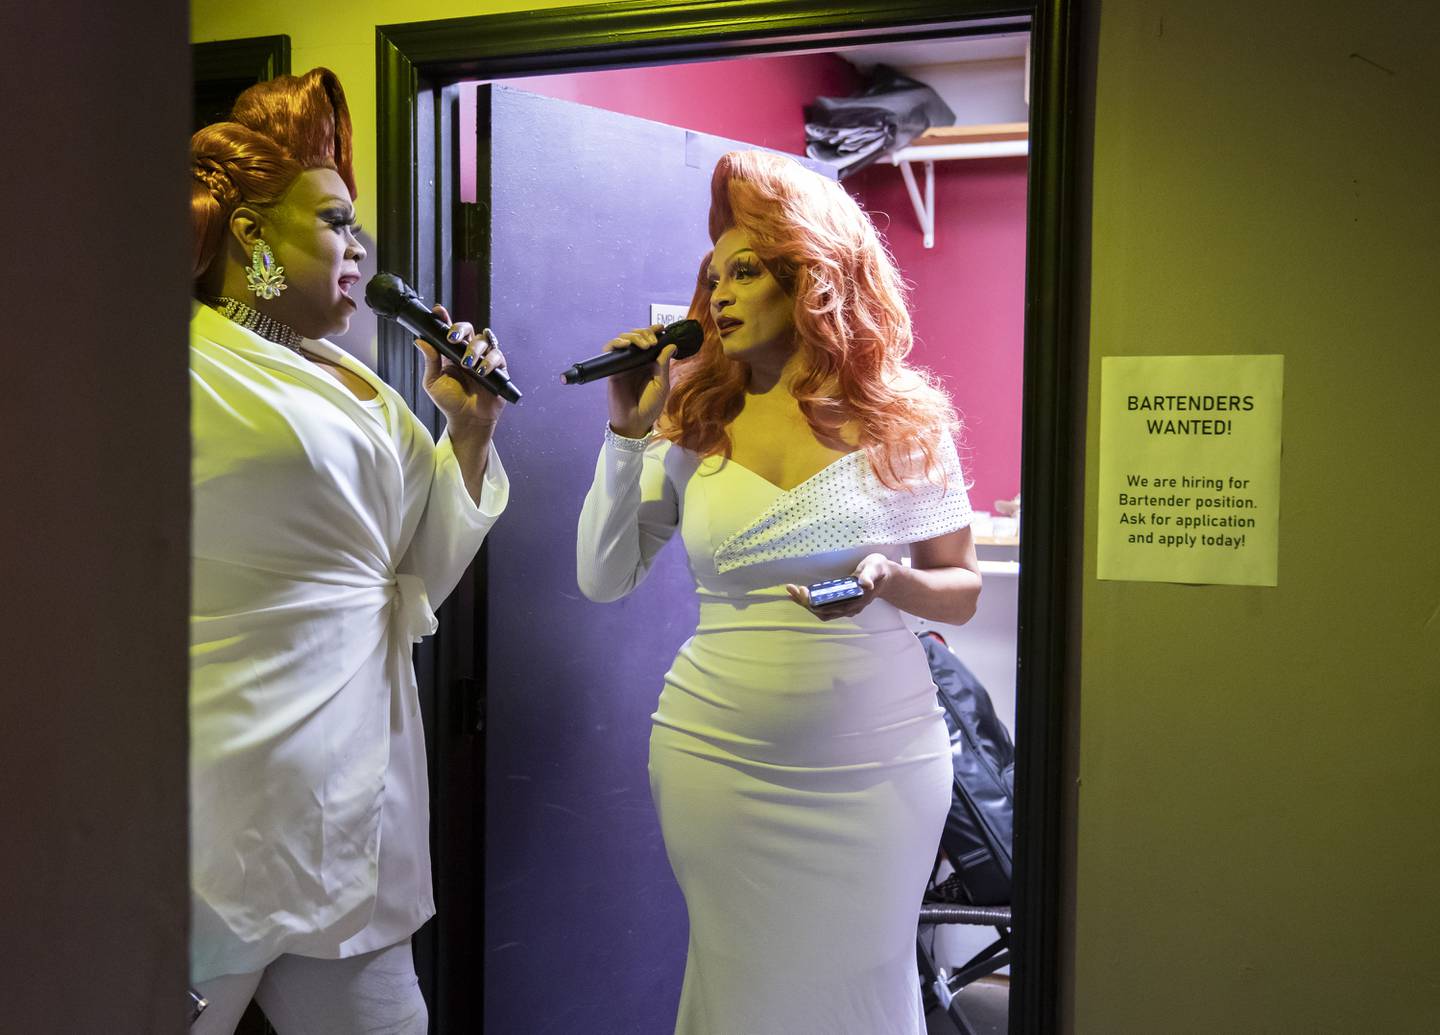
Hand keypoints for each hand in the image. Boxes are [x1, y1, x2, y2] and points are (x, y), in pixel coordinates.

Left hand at [414, 304, 507, 428]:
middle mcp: (469, 352)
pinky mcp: (498, 369)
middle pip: (469, 329)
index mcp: (451, 352)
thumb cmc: (450, 402)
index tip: (438, 311)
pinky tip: (481, 371)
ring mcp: (485, 359)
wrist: (467, 420)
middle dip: (461, 329)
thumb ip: (430, 361)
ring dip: (475, 349)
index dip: (445, 318)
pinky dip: (489, 361)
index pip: (449, 330)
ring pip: (484, 340)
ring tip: (467, 364)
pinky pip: (498, 356)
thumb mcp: (433, 382)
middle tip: (452, 339)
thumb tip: (420, 341)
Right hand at [605, 323, 677, 438]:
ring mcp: (624, 364)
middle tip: (652, 341)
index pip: (650, 341)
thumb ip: (663, 364)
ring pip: (624, 340)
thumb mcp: (662, 384)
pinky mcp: (612, 369)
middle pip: (637, 336)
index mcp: (649, 363)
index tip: (661, 328)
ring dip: (634, 336)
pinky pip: (610, 350)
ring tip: (644, 345)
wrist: (635, 422)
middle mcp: (636, 361)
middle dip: (644, 333)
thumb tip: (671, 345)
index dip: (653, 331)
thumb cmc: (650, 406)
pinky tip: (626, 345)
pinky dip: (616, 343)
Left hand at [784, 554, 893, 620]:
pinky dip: (810, 603)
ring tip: (791, 593)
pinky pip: (823, 608)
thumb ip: (869, 575)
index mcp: (855, 600)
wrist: (885, 577)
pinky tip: (800, 595)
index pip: (829, 607)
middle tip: (791, 589)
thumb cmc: (879, 570)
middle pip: (821, 611)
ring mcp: (845, 607)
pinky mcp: (841, 603)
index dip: (814, 602)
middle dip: (804, 602)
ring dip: (805, 604)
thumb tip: (865, 584)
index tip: (802, 590)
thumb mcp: (875, 568)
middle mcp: (849, 608)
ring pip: (821, 612)